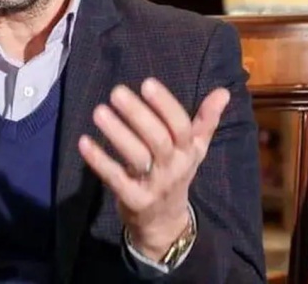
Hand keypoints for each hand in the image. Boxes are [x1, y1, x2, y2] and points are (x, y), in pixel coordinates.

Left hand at [78, 77, 229, 260]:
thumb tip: (224, 92)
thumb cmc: (177, 174)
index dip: (165, 105)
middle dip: (138, 114)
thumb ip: (207, 120)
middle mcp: (174, 167)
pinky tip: (84, 141)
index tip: (147, 83)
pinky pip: (115, 179)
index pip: (181, 126)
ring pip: (137, 157)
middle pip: (158, 139)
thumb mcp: (196, 149)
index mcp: (188, 151)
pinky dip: (99, 160)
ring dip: (117, 133)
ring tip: (99, 111)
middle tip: (116, 92)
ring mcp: (154, 185)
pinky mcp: (133, 200)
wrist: (165, 222)